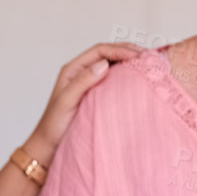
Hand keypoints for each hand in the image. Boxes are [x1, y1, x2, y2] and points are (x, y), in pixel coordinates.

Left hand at [25, 43, 142, 164]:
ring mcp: (89, 83)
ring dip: (128, 61)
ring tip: (146, 62)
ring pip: (111, 65)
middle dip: (127, 50)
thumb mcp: (66, 101)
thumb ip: (83, 81)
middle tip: (148, 55)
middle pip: (107, 54)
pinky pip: (112, 79)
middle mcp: (81, 73)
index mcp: (72, 70)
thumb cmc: (53, 125)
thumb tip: (104, 64)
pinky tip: (136, 78)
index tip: (138, 55)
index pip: (99, 51)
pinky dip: (125, 75)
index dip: (120, 49)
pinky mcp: (95, 94)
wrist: (49, 146)